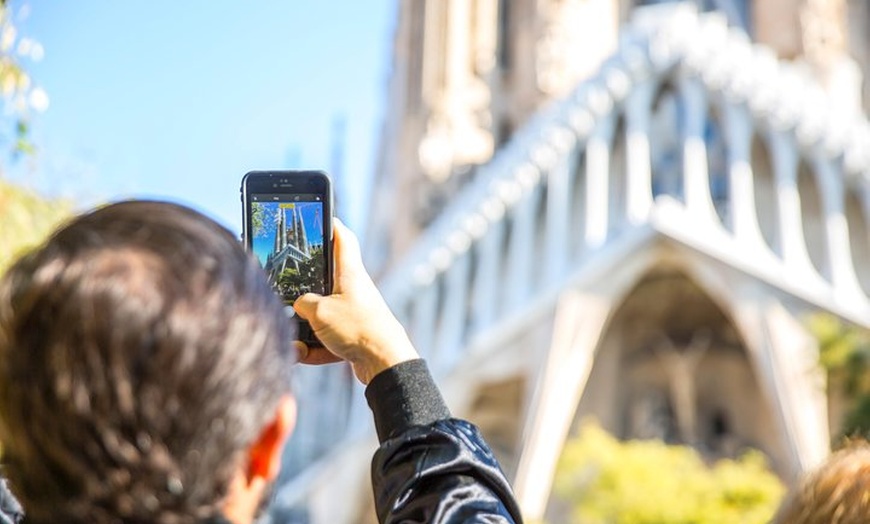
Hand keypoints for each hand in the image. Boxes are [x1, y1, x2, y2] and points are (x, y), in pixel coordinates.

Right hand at [293, 219, 418, 383]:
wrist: (384, 363)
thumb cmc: (358, 330)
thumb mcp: (319, 312)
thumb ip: (303, 303)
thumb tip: (298, 306)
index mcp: (349, 273)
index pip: (342, 239)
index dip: (330, 225)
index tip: (321, 215)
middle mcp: (353, 290)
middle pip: (325, 280)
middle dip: (305, 290)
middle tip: (289, 293)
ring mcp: (354, 312)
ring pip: (321, 314)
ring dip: (306, 330)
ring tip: (298, 343)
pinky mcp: (353, 334)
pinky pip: (326, 339)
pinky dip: (315, 349)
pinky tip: (306, 356)